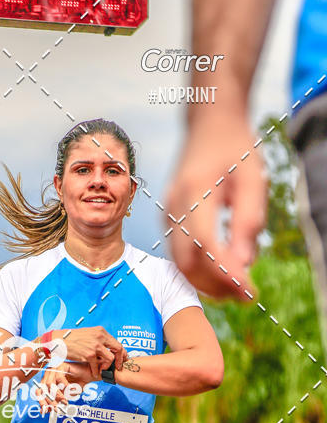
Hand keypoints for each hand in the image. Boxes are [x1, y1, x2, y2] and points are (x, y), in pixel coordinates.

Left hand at [37, 362, 94, 414]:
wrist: (89, 374)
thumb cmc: (78, 384)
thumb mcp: (65, 395)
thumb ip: (56, 400)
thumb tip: (47, 410)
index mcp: (47, 380)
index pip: (39, 391)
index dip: (41, 401)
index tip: (45, 411)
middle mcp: (48, 374)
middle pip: (42, 388)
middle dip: (49, 400)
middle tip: (56, 408)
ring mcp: (54, 369)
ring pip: (49, 384)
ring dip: (58, 395)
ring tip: (65, 401)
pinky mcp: (61, 365)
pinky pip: (59, 378)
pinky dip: (66, 387)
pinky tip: (72, 390)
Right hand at [53, 326, 126, 378]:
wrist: (58, 340)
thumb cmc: (70, 338)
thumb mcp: (87, 334)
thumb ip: (97, 339)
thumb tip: (106, 348)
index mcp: (100, 331)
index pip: (116, 342)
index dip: (121, 352)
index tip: (122, 358)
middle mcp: (100, 337)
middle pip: (118, 349)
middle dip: (119, 360)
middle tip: (117, 366)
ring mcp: (95, 346)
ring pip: (110, 359)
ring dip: (107, 367)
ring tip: (102, 370)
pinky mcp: (89, 354)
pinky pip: (97, 366)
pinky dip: (96, 371)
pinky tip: (93, 373)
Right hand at [165, 112, 266, 298]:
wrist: (209, 126)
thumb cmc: (235, 150)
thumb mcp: (254, 178)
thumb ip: (249, 220)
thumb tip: (244, 264)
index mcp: (194, 190)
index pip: (205, 242)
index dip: (225, 271)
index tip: (249, 289)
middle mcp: (174, 206)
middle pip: (187, 261)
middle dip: (216, 285)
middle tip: (247, 297)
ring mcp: (168, 215)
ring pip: (181, 264)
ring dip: (208, 283)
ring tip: (238, 290)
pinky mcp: (170, 222)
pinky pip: (181, 256)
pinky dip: (201, 272)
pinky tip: (224, 275)